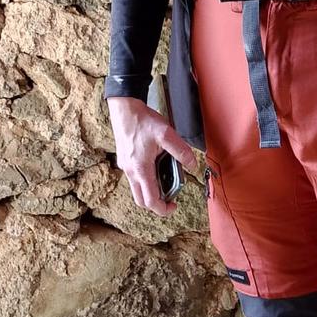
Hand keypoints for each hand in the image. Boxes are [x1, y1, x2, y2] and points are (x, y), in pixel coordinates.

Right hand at [106, 95, 198, 216]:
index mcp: (140, 169)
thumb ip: (181, 151)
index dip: (163, 209)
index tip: (174, 205)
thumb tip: (192, 165)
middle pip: (141, 201)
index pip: (150, 201)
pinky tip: (155, 166)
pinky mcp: (123, 160)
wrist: (124, 107)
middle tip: (170, 197)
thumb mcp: (166, 134)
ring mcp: (125, 166)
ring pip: (136, 190)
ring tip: (164, 179)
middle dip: (156, 204)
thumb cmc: (142, 120)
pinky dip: (145, 180)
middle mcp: (130, 171)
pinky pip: (134, 178)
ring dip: (150, 191)